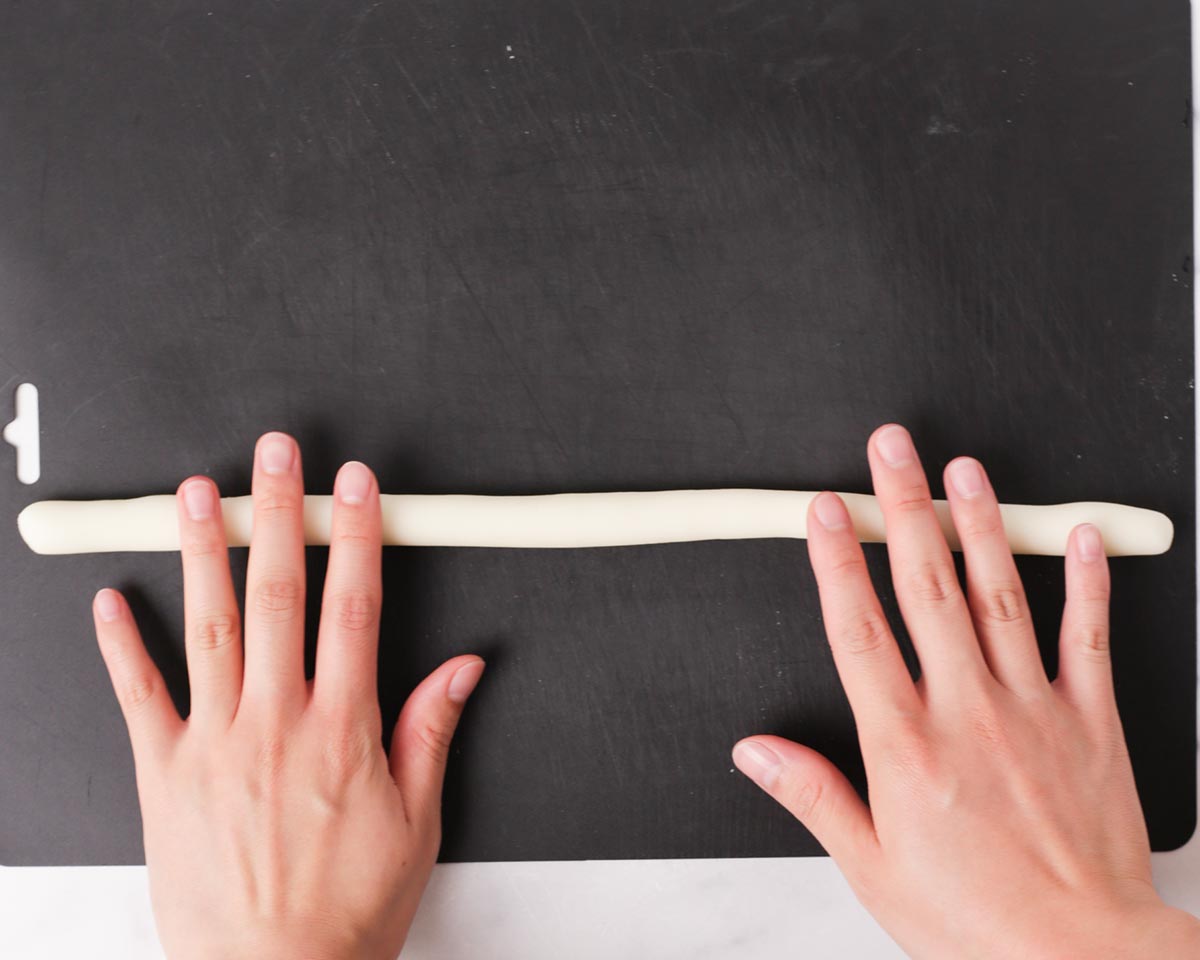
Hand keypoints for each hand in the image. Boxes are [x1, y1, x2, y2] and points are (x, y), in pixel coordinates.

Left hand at [91, 431, 483, 959]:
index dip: (356, 537)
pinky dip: (122, 645)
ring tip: (198, 492)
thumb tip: (462, 667)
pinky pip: (138, 698)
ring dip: (203, 552)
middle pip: (278, 595)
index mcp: (342, 729)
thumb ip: (432, 730)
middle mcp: (275, 722)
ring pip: (208, 627)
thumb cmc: (345, 910)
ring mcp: (213, 744)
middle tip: (277, 455)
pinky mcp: (163, 776)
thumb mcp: (417, 822)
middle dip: (279, 514)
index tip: (354, 486)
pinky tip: (112, 599)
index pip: (353, 607)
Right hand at [734, 424, 1199, 958]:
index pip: (859, 631)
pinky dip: (1085, 582)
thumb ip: (813, 796)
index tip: (824, 509)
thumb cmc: (974, 921)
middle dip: (902, 508)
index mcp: (905, 745)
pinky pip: (1087, 638)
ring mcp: (1032, 709)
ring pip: (1000, 596)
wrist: (1081, 959)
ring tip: (963, 469)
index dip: (836, 561)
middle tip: (891, 449)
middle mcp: (965, 711)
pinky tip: (1076, 535)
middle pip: (926, 589)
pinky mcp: (1090, 722)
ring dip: (978, 525)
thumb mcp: (872, 868)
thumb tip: (755, 751)